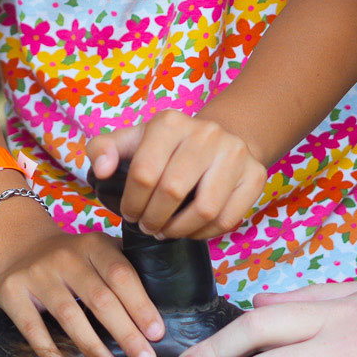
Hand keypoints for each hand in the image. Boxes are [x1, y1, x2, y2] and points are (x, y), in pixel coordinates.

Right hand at [0, 208, 165, 356]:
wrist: (16, 243)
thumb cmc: (70, 258)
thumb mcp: (95, 249)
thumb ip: (122, 268)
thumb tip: (160, 306)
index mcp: (92, 245)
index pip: (121, 274)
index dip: (140, 304)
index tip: (157, 333)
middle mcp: (65, 257)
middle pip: (99, 298)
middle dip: (126, 332)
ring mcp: (37, 274)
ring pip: (69, 315)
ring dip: (93, 347)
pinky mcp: (12, 292)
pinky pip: (32, 328)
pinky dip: (50, 352)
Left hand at [88, 110, 267, 239]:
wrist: (217, 140)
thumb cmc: (166, 147)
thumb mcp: (131, 142)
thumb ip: (103, 150)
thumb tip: (100, 170)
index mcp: (170, 122)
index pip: (144, 173)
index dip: (132, 203)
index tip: (130, 214)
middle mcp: (206, 132)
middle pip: (173, 192)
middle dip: (154, 219)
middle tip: (148, 227)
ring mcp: (234, 153)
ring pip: (205, 209)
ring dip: (179, 230)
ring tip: (167, 232)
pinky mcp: (255, 175)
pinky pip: (228, 219)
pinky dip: (205, 234)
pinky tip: (191, 230)